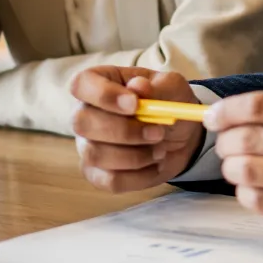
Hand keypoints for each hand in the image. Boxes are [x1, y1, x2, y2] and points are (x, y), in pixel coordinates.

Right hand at [70, 67, 204, 191]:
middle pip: (82, 123)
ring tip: (161, 149)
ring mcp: (87, 145)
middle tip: (158, 132)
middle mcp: (86, 113)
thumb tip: (138, 86)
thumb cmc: (169, 103)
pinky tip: (156, 165)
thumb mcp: (173, 88)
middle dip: (123, 131)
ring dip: (135, 156)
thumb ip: (158, 86)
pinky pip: (109, 180)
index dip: (103, 95)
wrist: (181, 134)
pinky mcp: (97, 173)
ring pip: (95, 155)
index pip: (81, 84)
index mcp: (100, 81)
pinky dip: (140, 176)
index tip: (134, 104)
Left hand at [207, 92, 262, 245]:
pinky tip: (251, 189)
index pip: (259, 105)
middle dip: (224, 142)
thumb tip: (243, 114)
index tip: (213, 116)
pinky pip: (260, 201)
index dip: (227, 111)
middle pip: (246, 138)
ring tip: (235, 168)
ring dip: (231, 169)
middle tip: (224, 145)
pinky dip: (246, 194)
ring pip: (247, 171)